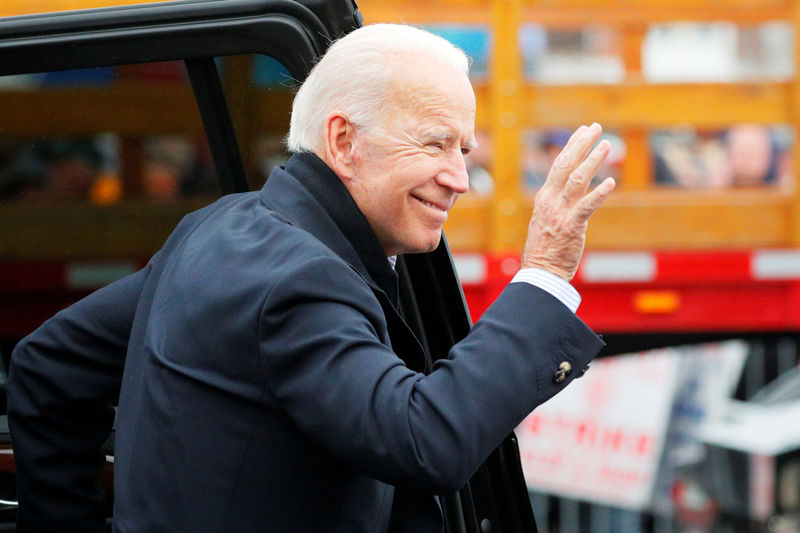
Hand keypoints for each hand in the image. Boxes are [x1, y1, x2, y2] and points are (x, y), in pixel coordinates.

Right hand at [521, 123, 615, 279]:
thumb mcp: (547, 219)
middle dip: (581, 144)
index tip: (583, 130)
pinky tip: (611, 181)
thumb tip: (572, 190)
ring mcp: (560, 212)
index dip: (572, 146)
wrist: (540, 271)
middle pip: (566, 165)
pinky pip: (587, 205)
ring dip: (593, 160)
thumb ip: (559, 203)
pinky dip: (600, 192)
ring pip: (577, 179)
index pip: (559, 164)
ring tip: (606, 144)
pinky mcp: (572, 226)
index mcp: (545, 197)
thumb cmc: (546, 248)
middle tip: (595, 127)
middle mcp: (550, 200)